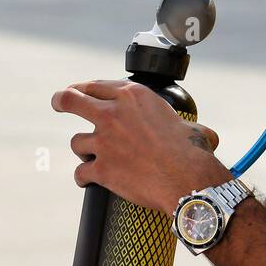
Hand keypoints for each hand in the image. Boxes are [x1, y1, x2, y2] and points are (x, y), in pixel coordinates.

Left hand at [52, 79, 230, 214]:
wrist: (185, 178)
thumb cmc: (191, 151)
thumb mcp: (187, 125)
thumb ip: (185, 126)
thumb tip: (208, 136)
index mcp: (132, 96)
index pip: (96, 85)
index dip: (84, 88)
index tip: (80, 92)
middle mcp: (112, 114)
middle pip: (71, 100)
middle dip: (61, 101)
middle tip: (58, 103)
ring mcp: (104, 141)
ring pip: (77, 142)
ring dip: (84, 150)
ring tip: (92, 156)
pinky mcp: (101, 168)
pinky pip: (81, 172)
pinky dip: (83, 177)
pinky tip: (86, 180)